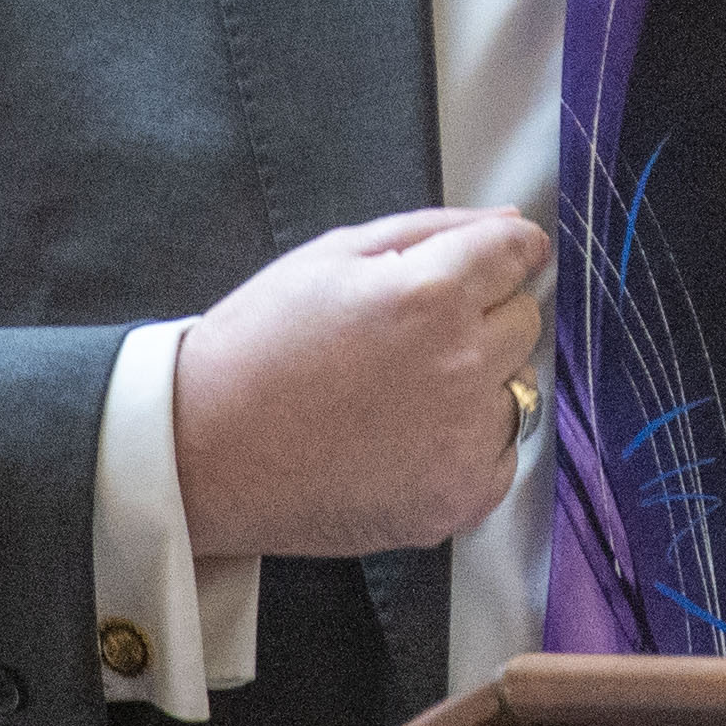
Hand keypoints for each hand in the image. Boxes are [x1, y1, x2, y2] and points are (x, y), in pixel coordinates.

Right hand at [173, 207, 547, 559]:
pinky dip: (470, 447)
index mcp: (431, 294)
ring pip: (517, 388)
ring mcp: (463, 439)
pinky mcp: (457, 500)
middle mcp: (462, 365)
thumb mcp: (331, 256)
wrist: (202, 453)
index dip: (502, 254)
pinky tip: (408, 441)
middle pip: (523, 320)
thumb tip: (514, 225)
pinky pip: (502, 456)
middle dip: (482, 317)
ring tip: (403, 395)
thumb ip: (434, 230)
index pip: (519, 253)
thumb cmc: (258, 344)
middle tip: (413, 337)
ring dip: (481, 384)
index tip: (487, 266)